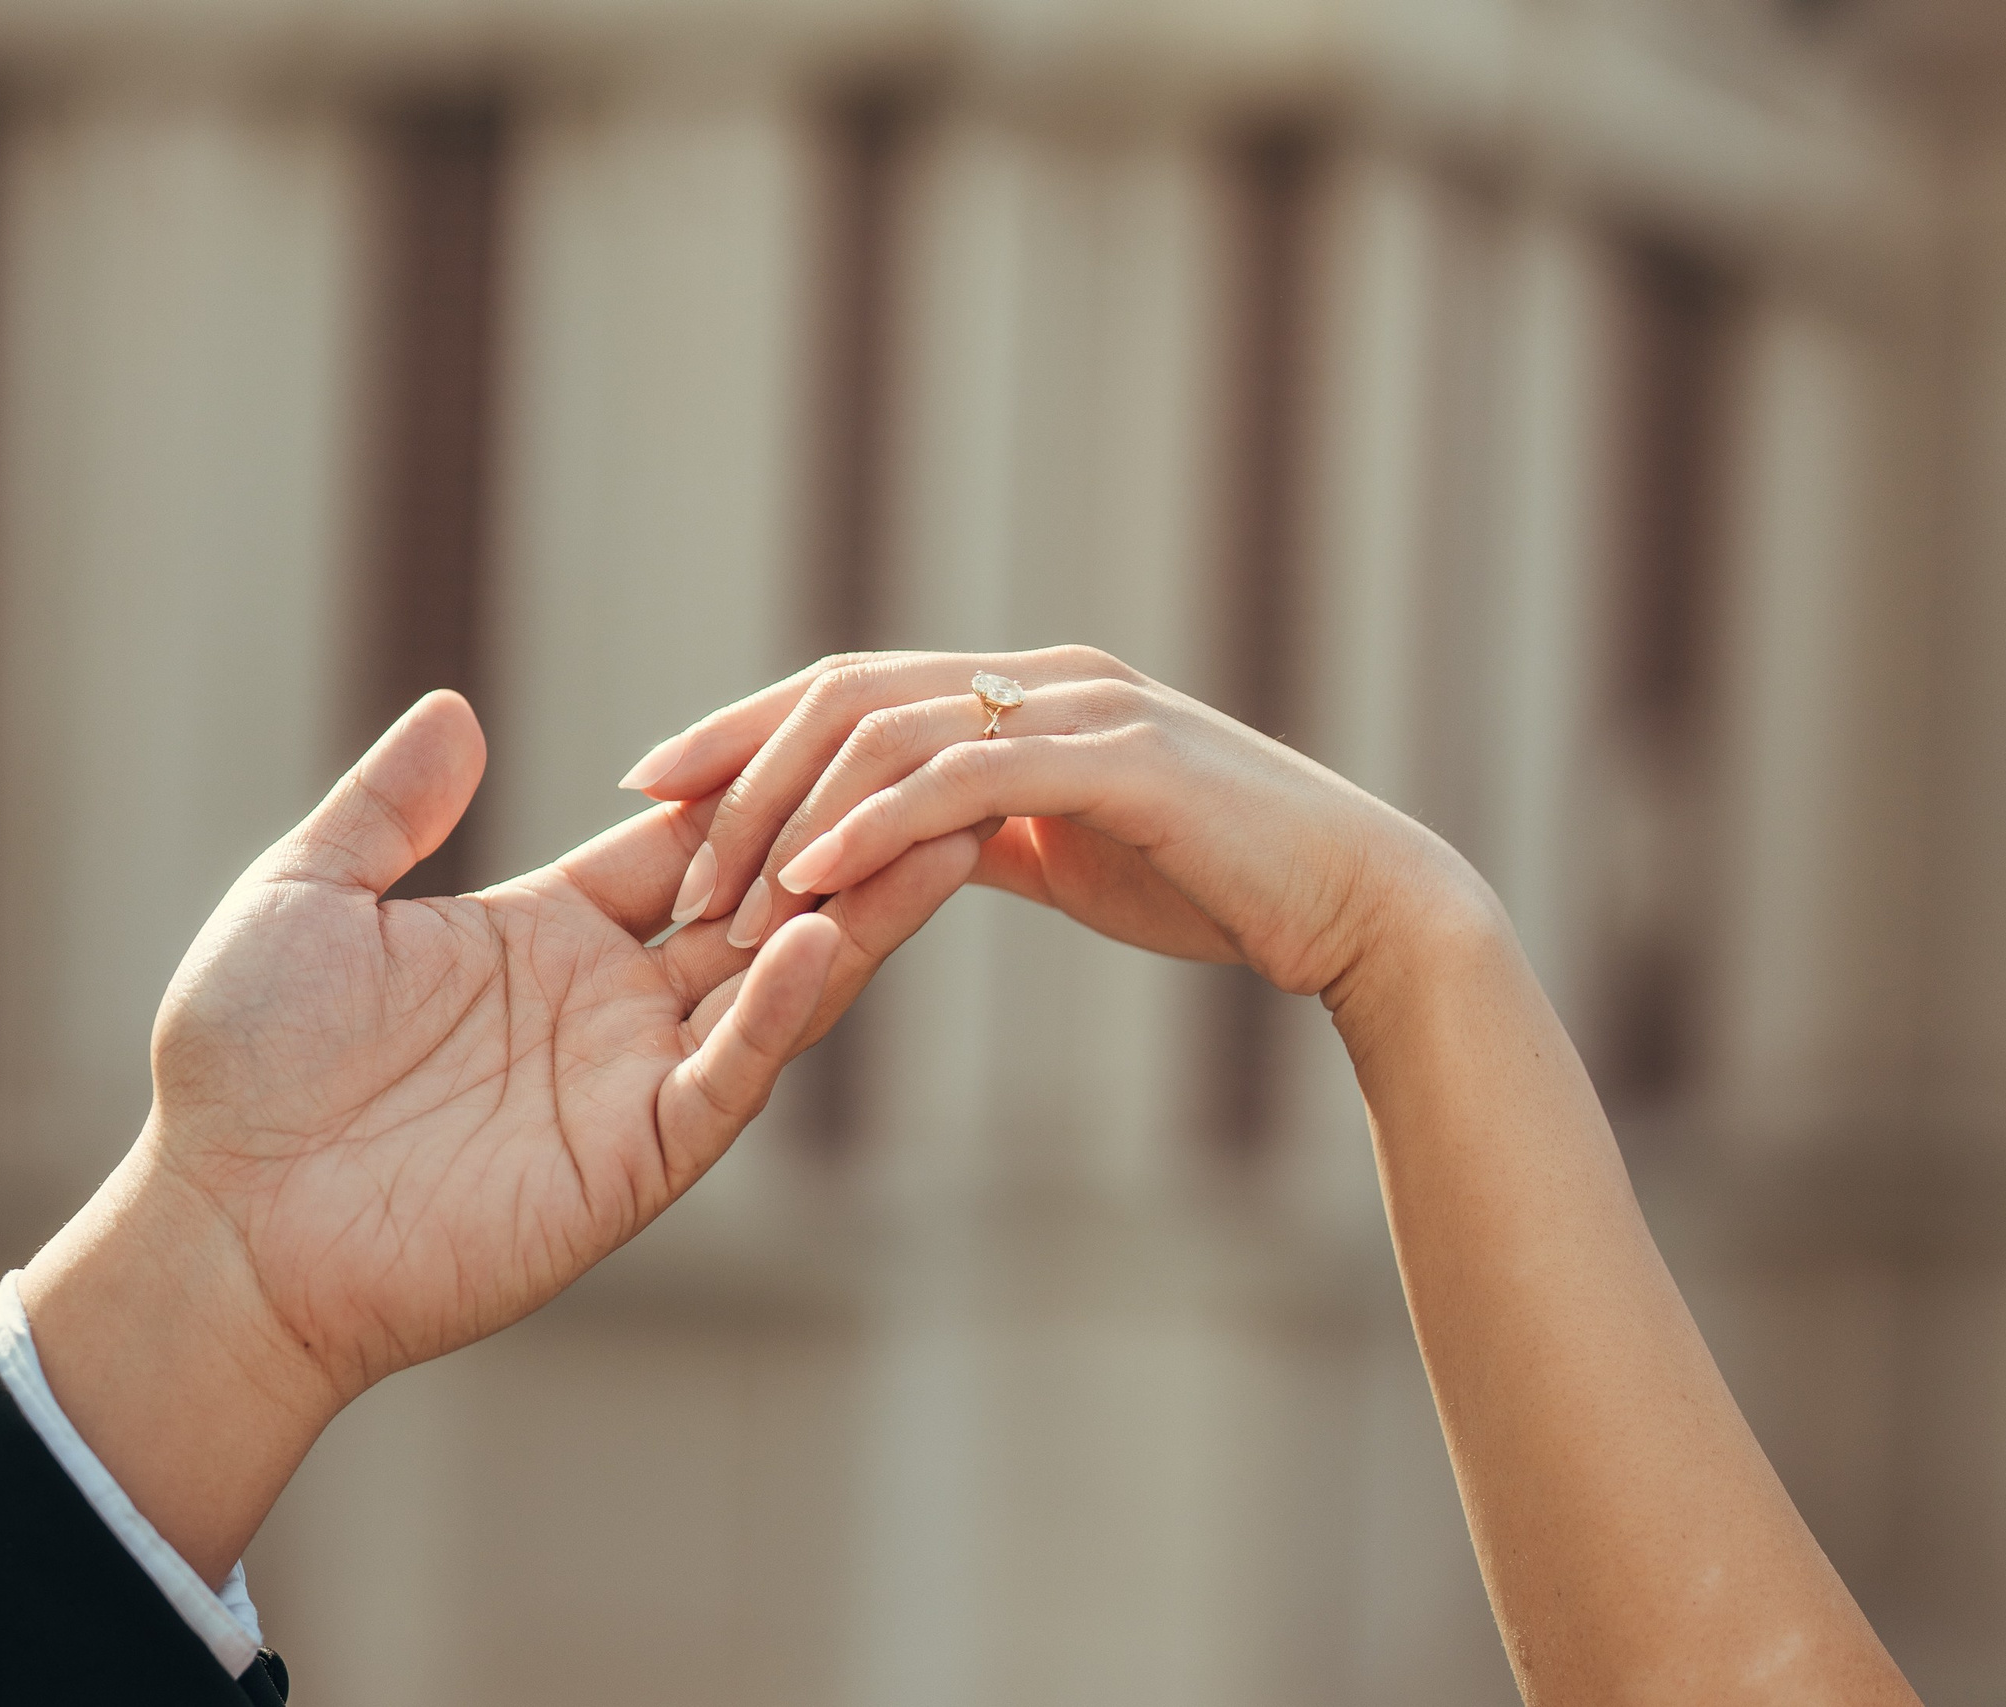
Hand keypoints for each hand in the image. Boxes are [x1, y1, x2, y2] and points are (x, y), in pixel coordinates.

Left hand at [22, 691, 977, 1580]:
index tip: (828, 717)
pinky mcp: (632, 1158)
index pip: (679, 843)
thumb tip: (454, 705)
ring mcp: (628, 1082)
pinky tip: (828, 938)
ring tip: (941, 837)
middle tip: (936, 767)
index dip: (748, 787)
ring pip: (775, 987)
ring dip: (854, 917)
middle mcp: (606, 1005)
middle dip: (841, 843)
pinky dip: (780, 1011)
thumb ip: (389, 806)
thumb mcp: (307, 898)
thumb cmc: (243, 1070)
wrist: (224, 1228)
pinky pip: (727, 1075)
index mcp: (543, 935)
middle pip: (757, 907)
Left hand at [621, 646, 1492, 1012]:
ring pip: (892, 729)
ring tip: (727, 889)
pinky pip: (971, 780)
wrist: (1355, 903)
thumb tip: (900, 850)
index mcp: (1021, 692)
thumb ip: (985, 831)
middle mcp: (1042, 679)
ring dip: (794, 809)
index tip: (650, 783)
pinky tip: (817, 875)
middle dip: (738, 766)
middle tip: (658, 842)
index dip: (740, 730)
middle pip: (845, 693)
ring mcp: (1084, 711)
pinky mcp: (1123, 765)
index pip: (847, 689)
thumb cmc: (1217, 883)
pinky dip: (881, 822)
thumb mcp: (1071, 851)